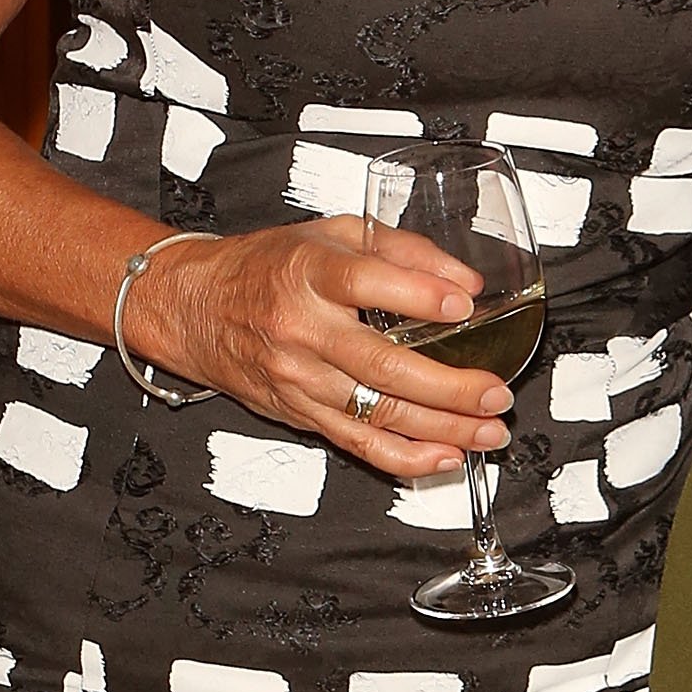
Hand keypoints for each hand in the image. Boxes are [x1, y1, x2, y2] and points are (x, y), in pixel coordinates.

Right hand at [122, 217, 513, 479]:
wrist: (196, 307)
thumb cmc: (269, 266)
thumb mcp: (333, 233)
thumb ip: (403, 250)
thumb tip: (465, 283)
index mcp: (309, 273)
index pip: (365, 284)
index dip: (418, 297)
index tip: (464, 307)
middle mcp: (302, 329)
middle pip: (381, 366)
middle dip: (449, 388)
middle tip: (495, 393)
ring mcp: (298, 378)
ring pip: (377, 414)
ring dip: (441, 429)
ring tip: (487, 431)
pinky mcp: (298, 413)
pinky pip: (356, 444)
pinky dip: (404, 458)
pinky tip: (443, 458)